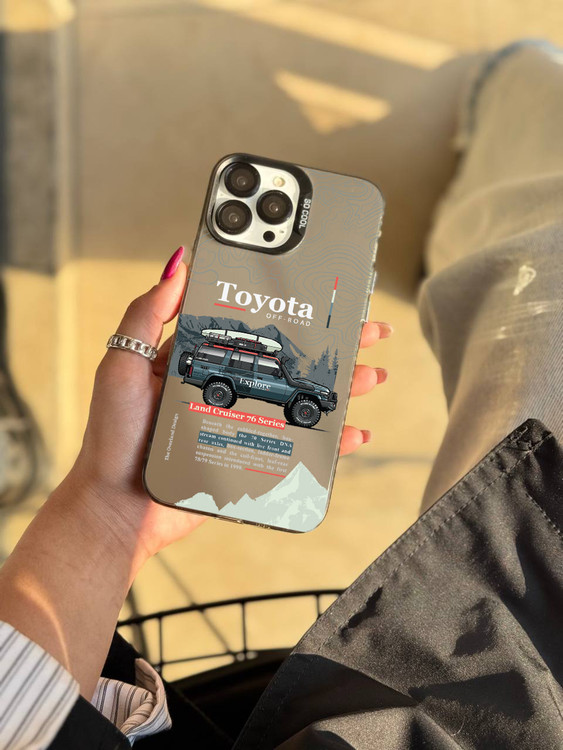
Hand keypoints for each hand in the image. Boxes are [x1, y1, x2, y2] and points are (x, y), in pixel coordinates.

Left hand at [66, 247, 392, 568]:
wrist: (118, 505)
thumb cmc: (115, 436)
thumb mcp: (125, 363)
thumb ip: (148, 314)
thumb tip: (178, 264)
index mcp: (200, 360)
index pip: (254, 328)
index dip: (288, 311)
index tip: (319, 294)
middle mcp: (228, 388)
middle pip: (290, 362)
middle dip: (332, 346)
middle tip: (369, 328)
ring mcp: (243, 423)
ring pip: (302, 400)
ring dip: (341, 387)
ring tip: (373, 374)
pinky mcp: (251, 458)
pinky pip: (299, 447)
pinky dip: (330, 441)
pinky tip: (355, 431)